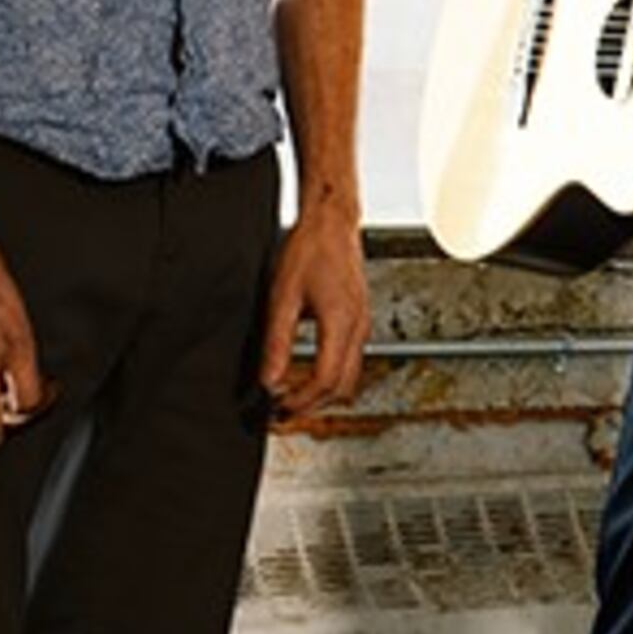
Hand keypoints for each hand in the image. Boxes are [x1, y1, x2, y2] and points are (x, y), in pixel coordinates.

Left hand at [257, 197, 368, 419]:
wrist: (332, 222)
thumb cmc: (310, 250)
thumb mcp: (282, 297)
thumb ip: (277, 343)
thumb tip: (269, 379)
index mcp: (341, 323)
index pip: (325, 380)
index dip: (300, 401)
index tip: (277, 407)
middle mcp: (358, 326)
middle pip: (342, 385)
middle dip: (313, 404)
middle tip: (283, 412)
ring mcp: (363, 322)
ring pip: (350, 374)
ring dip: (323, 391)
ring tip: (293, 394)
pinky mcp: (359, 316)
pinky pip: (351, 357)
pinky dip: (331, 372)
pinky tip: (308, 369)